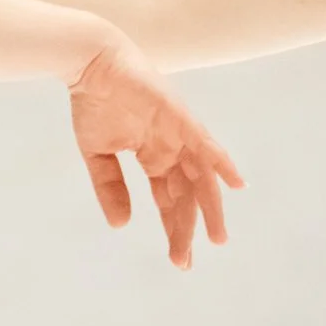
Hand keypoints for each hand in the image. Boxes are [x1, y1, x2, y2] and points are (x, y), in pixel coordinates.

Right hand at [68, 40, 243, 267]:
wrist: (90, 64)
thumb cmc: (93, 101)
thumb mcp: (98, 154)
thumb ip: (110, 188)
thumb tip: (121, 226)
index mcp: (154, 156)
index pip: (169, 200)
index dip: (174, 228)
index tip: (178, 260)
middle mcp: (173, 148)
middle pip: (187, 195)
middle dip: (188, 228)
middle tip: (185, 262)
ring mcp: (179, 132)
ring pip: (202, 177)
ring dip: (210, 208)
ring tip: (215, 239)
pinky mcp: (179, 117)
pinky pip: (206, 143)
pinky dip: (222, 163)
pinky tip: (235, 184)